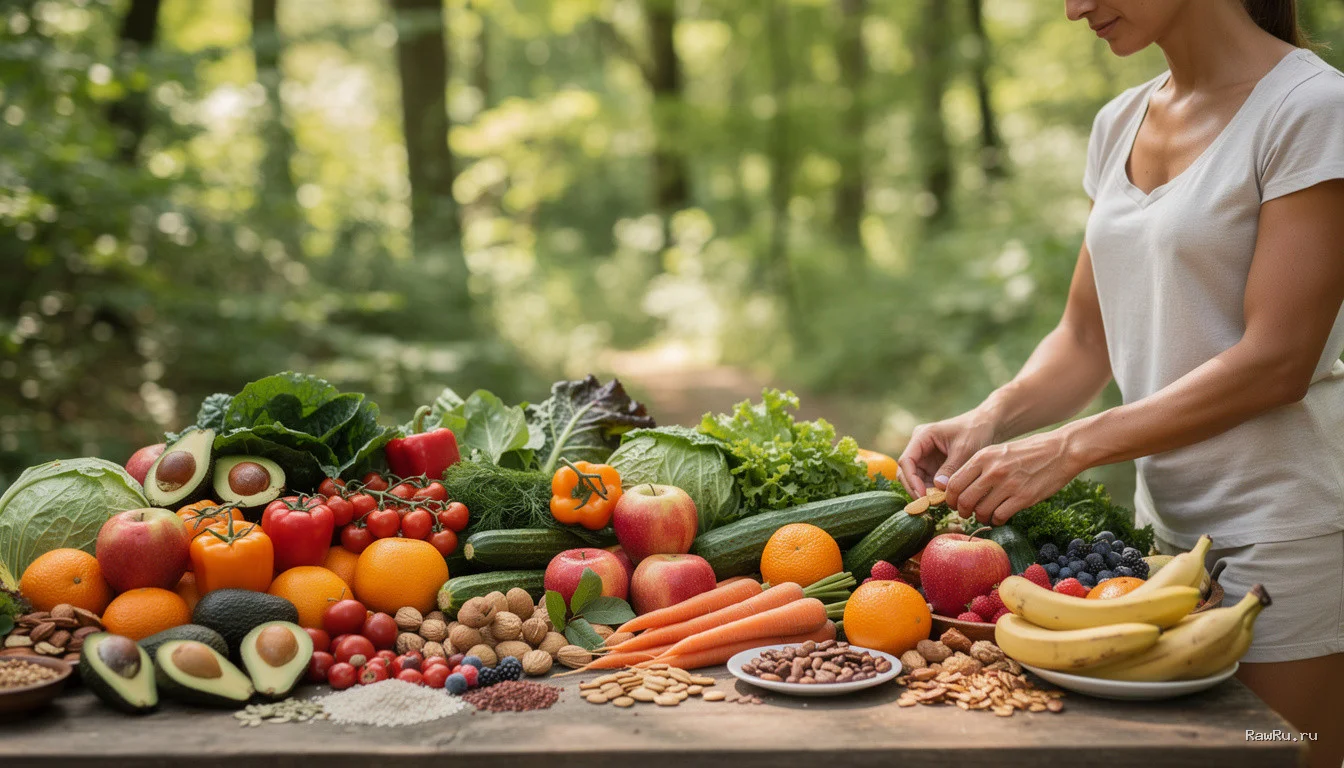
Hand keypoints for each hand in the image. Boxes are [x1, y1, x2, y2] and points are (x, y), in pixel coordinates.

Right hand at [896, 410, 999, 497]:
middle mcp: (919, 448)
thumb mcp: (964, 448)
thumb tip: (938, 487)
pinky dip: (932, 493)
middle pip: (906, 472)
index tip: (922, 495)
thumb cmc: (975, 431)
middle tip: (926, 505)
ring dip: (924, 493)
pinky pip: (927, 483)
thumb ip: (951, 467)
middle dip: (914, 489)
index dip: (911, 480)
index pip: (906, 461)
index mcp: (922, 437)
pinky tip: (942, 501)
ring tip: (937, 504)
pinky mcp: (933, 467)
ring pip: (916, 480)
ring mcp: (925, 458)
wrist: (987, 426)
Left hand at [944, 429, 1078, 525]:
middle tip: (967, 513)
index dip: (951, 498)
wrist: (1061, 450)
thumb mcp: (998, 451)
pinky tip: (1000, 516)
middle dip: (962, 511)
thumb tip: (959, 488)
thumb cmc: (1028, 452)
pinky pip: (999, 516)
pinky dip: (997, 520)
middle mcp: (992, 471)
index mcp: (982, 457)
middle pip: (964, 500)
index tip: (955, 503)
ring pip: (980, 511)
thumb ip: (979, 467)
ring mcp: (1008, 485)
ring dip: (980, 517)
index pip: (953, 484)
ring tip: (985, 514)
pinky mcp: (1023, 497)